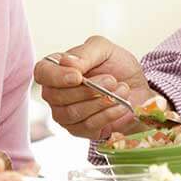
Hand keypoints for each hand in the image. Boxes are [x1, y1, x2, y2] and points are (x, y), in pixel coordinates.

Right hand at [34, 35, 160, 139]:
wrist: (138, 87)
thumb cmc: (117, 66)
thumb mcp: (104, 49)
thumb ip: (85, 53)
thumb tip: (66, 62)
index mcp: (56, 68)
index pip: (42, 73)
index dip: (57, 76)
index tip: (78, 76)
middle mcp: (55, 92)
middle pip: (56, 96)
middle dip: (88, 89)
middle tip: (112, 80)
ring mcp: (65, 114)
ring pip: (72, 113)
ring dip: (100, 101)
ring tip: (121, 90)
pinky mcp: (80, 130)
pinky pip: (87, 126)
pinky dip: (108, 114)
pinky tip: (121, 105)